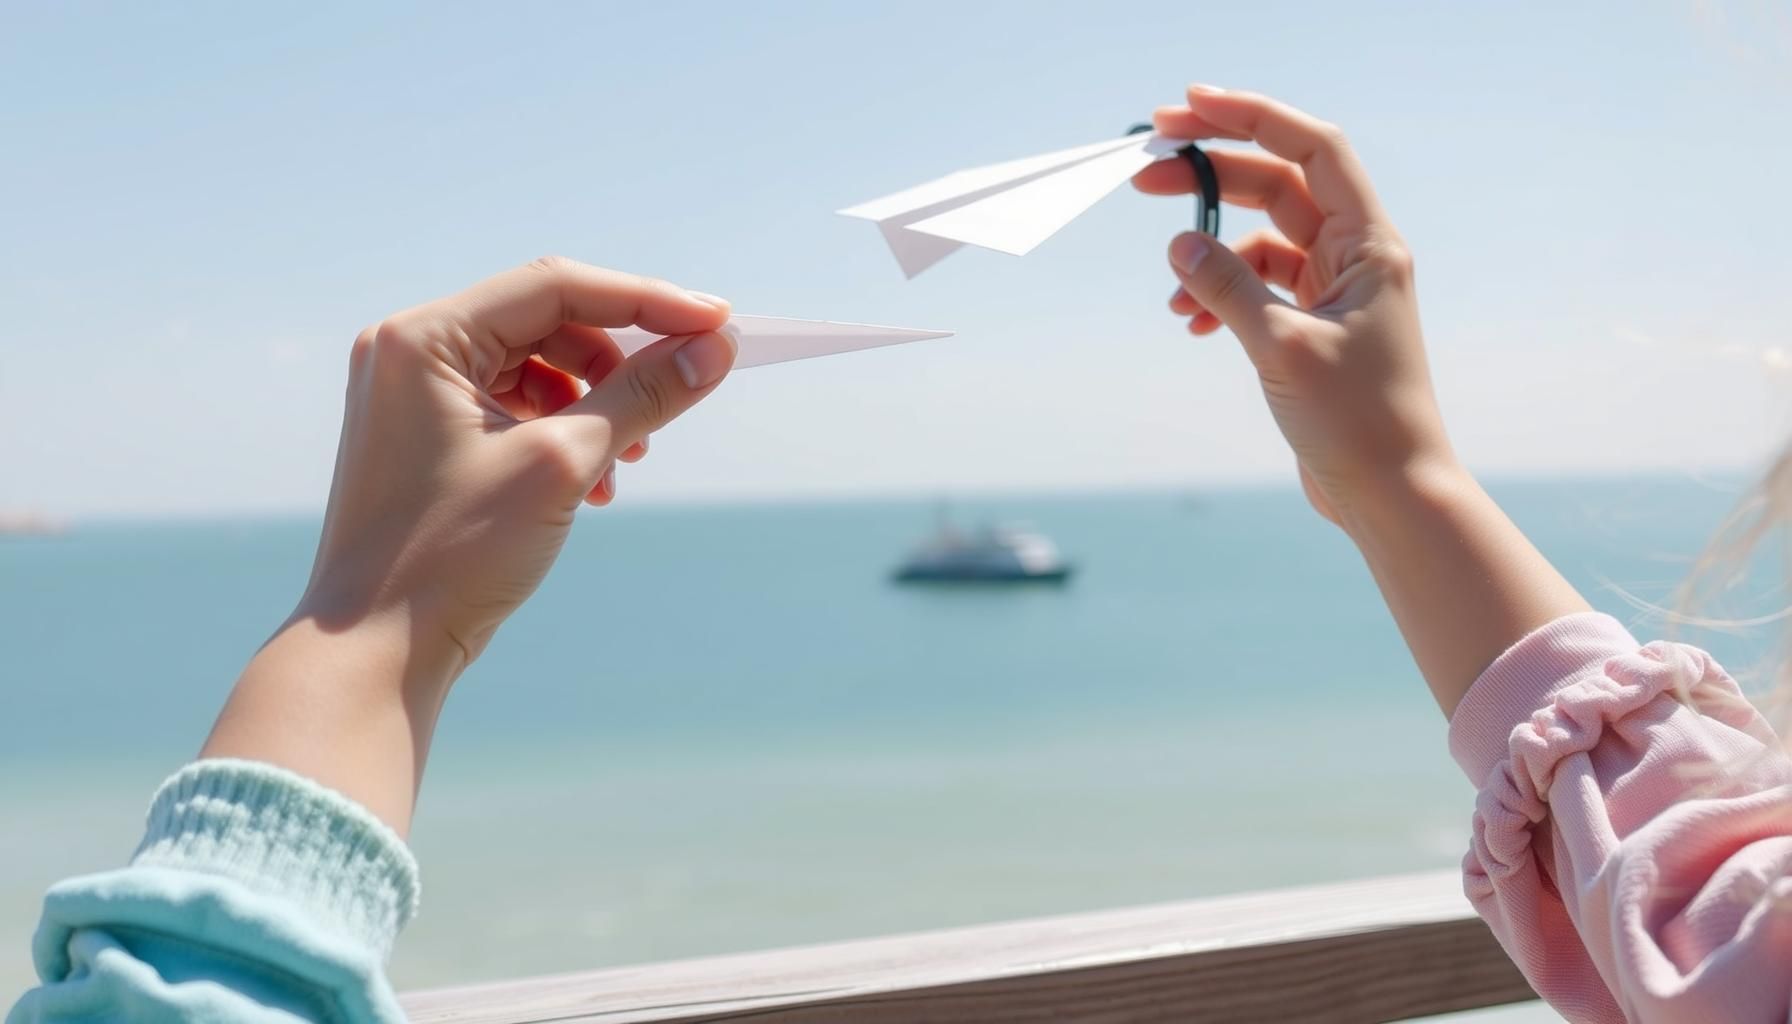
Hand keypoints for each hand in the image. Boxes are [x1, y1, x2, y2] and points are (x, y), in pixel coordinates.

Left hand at [301, 256, 735, 666]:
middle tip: (679, 395)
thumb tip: (714, 349)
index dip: (647, 301)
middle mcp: (409, 350)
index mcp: (423, 338)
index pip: (556, 288)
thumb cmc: (450, 556)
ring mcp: (413, 394)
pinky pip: (514, 406)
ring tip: (627, 461)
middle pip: (547, 322)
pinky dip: (563, 432)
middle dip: (620, 361)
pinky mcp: (427, 435)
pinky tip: (593, 485)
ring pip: (536, 366)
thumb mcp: (561, 464)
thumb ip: (643, 394)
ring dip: (597, 402)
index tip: (718, 324)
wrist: (374, 651)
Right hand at [1134, 86, 1454, 528]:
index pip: (1310, 149)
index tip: (1189, 107)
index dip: (1252, 117)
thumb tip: (1179, 242)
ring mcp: (1333, 290)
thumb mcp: (1281, 348)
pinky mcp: (1311, 327)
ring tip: (1167, 271)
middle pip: (1278, 184)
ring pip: (1261, 239)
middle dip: (1214, 174)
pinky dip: (1218, 294)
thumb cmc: (1358, 422)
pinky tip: (1188, 319)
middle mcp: (1355, 255)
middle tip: (1148, 170)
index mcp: (1368, 243)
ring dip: (1210, 248)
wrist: (1389, 493)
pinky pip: (1256, 287)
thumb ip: (1228, 288)